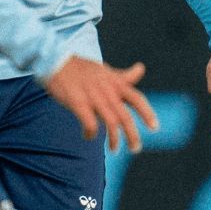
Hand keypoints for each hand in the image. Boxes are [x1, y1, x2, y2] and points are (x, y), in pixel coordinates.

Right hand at [44, 56, 159, 151]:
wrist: (56, 60)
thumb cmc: (82, 68)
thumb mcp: (106, 70)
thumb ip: (124, 76)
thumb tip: (141, 68)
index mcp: (115, 83)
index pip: (137, 99)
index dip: (147, 113)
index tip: (155, 128)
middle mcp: (107, 90)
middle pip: (125, 116)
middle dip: (132, 135)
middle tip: (135, 148)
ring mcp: (92, 96)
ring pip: (110, 122)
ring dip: (114, 139)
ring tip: (114, 149)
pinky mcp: (77, 102)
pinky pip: (90, 123)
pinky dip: (92, 133)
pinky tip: (88, 136)